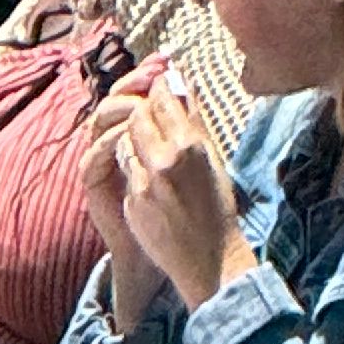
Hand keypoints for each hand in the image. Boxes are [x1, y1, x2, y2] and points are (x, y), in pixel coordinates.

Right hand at [79, 79, 162, 321]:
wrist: (155, 249)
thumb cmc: (174, 206)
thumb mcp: (185, 156)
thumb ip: (183, 121)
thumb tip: (188, 81)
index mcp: (138, 128)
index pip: (138, 89)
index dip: (150, 71)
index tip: (168, 59)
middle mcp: (116, 138)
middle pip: (117, 96)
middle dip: (135, 81)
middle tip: (154, 72)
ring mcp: (101, 159)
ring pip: (100, 119)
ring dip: (119, 105)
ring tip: (139, 99)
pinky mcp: (92, 182)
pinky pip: (93, 154)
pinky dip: (109, 142)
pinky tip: (126, 134)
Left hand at [103, 73, 255, 310]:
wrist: (209, 260)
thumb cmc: (217, 208)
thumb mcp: (213, 159)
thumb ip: (195, 120)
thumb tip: (184, 83)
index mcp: (190, 145)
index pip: (161, 99)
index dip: (157, 90)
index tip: (158, 89)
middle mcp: (165, 161)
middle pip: (137, 116)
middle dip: (140, 112)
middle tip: (148, 116)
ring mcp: (145, 183)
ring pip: (125, 141)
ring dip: (133, 139)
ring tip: (149, 149)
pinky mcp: (133, 203)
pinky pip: (126, 171)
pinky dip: (132, 167)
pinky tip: (147, 178)